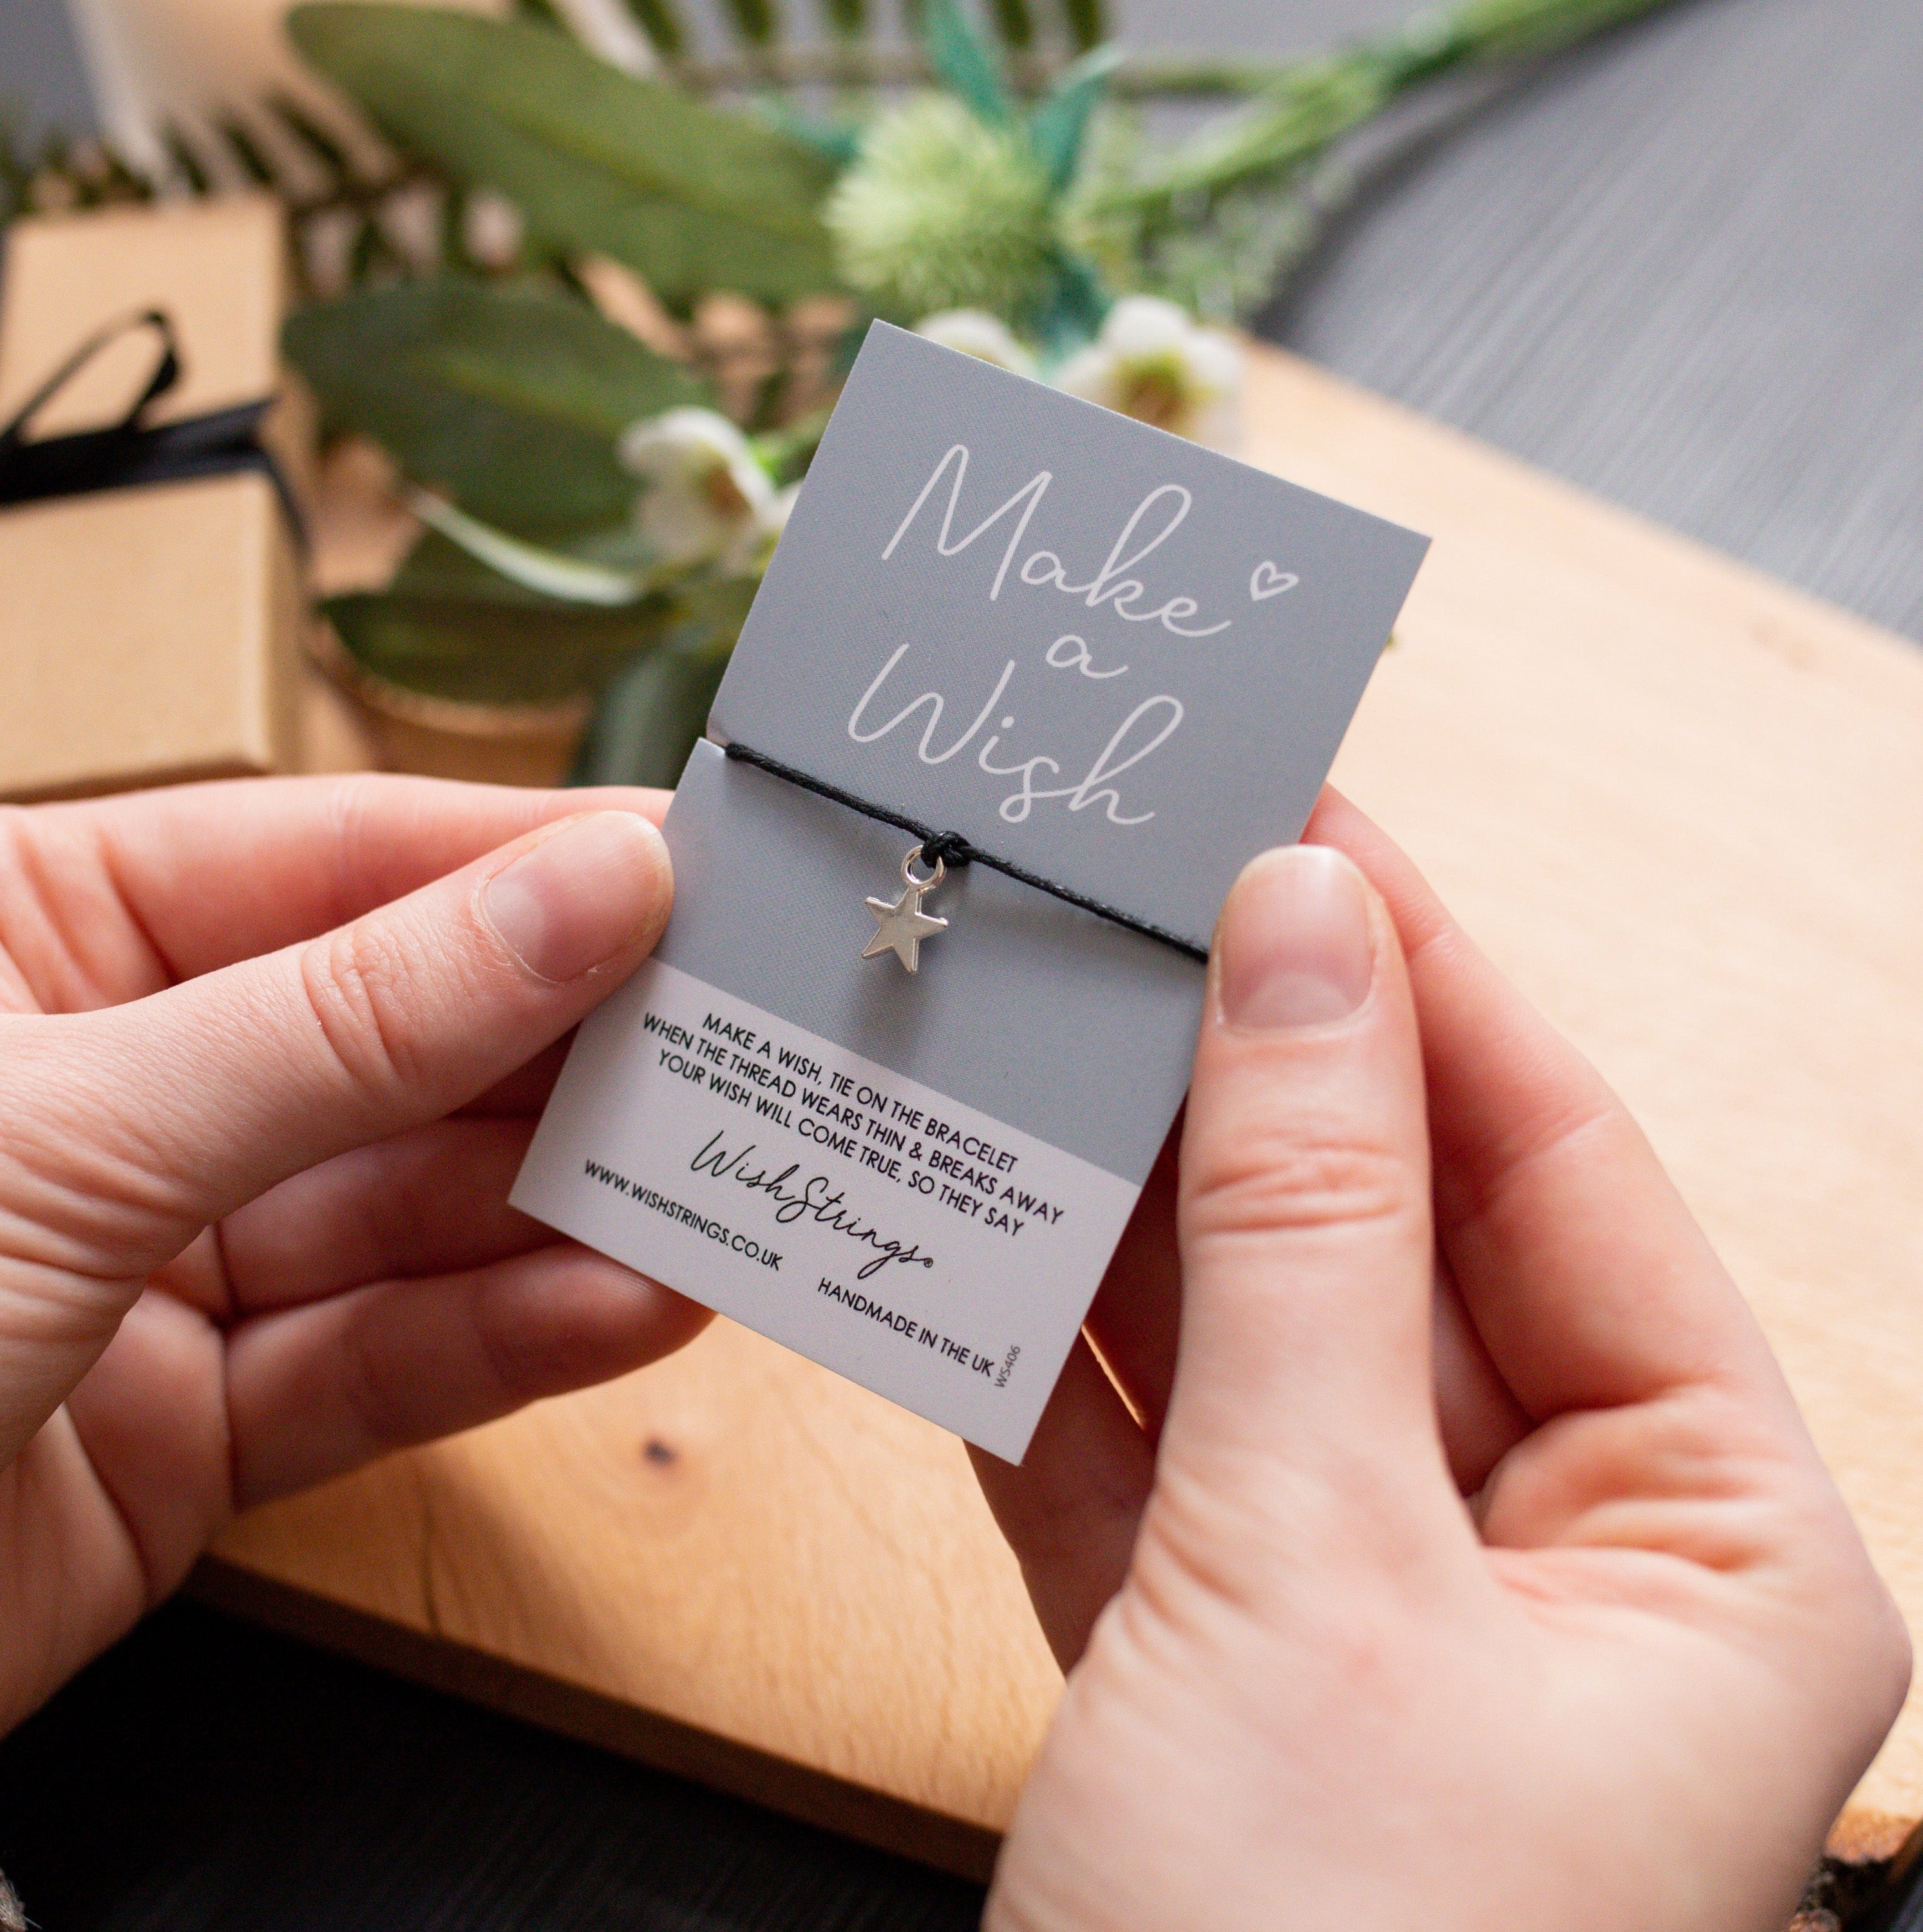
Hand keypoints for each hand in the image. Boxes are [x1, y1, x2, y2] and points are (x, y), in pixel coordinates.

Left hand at [0, 775, 708, 1739]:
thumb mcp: (77, 1130)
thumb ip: (355, 1020)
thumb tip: (584, 888)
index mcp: (28, 937)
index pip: (325, 862)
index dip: (515, 860)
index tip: (686, 864)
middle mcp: (108, 1083)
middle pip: (395, 1039)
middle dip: (565, 1047)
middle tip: (739, 1035)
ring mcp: (155, 1257)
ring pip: (408, 1208)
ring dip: (565, 1205)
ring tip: (717, 1179)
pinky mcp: (193, 1423)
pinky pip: (380, 1358)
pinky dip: (509, 1336)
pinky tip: (630, 1302)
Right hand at [976, 790, 1908, 1931]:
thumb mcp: (1322, 1556)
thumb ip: (1300, 1227)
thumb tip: (1303, 934)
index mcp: (1702, 1528)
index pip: (1550, 1165)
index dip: (1420, 980)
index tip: (1299, 828)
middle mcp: (1553, 1552)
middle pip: (1384, 1236)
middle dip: (1248, 1079)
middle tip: (1125, 908)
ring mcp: (1365, 1603)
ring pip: (1242, 1334)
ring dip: (1129, 1198)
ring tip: (1028, 1031)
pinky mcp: (1209, 1660)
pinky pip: (1134, 1450)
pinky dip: (1046, 1345)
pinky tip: (969, 1228)